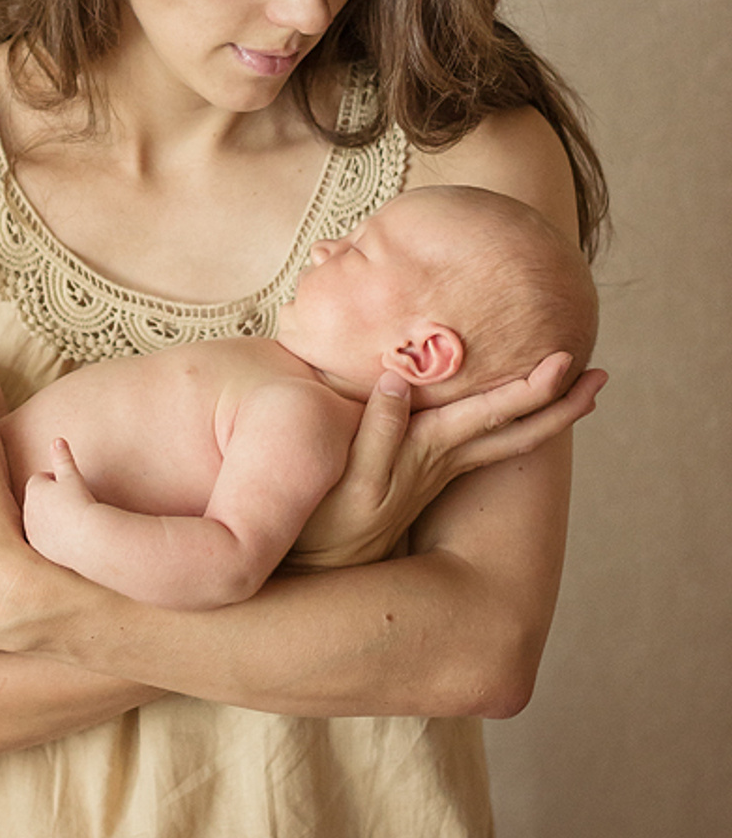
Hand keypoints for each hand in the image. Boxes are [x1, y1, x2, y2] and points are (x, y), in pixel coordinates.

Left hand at [22, 438, 96, 565]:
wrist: (88, 538)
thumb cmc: (80, 503)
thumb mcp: (72, 476)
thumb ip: (62, 457)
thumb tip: (57, 440)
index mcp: (32, 489)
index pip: (41, 479)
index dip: (57, 482)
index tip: (70, 490)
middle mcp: (26, 510)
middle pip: (38, 499)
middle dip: (50, 500)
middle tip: (71, 505)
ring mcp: (30, 530)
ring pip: (39, 519)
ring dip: (49, 518)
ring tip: (70, 522)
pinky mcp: (37, 548)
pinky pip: (42, 538)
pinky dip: (51, 536)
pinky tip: (67, 537)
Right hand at [290, 353, 607, 569]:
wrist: (326, 567)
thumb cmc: (333, 521)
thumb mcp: (351, 477)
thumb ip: (376, 430)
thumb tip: (398, 380)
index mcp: (432, 450)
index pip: (494, 414)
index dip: (532, 388)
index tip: (565, 360)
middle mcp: (445, 459)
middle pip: (519, 432)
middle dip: (561, 405)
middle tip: (601, 378)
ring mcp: (437, 469)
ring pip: (506, 440)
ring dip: (543, 416)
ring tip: (571, 391)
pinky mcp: (423, 474)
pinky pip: (481, 443)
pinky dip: (506, 424)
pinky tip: (506, 414)